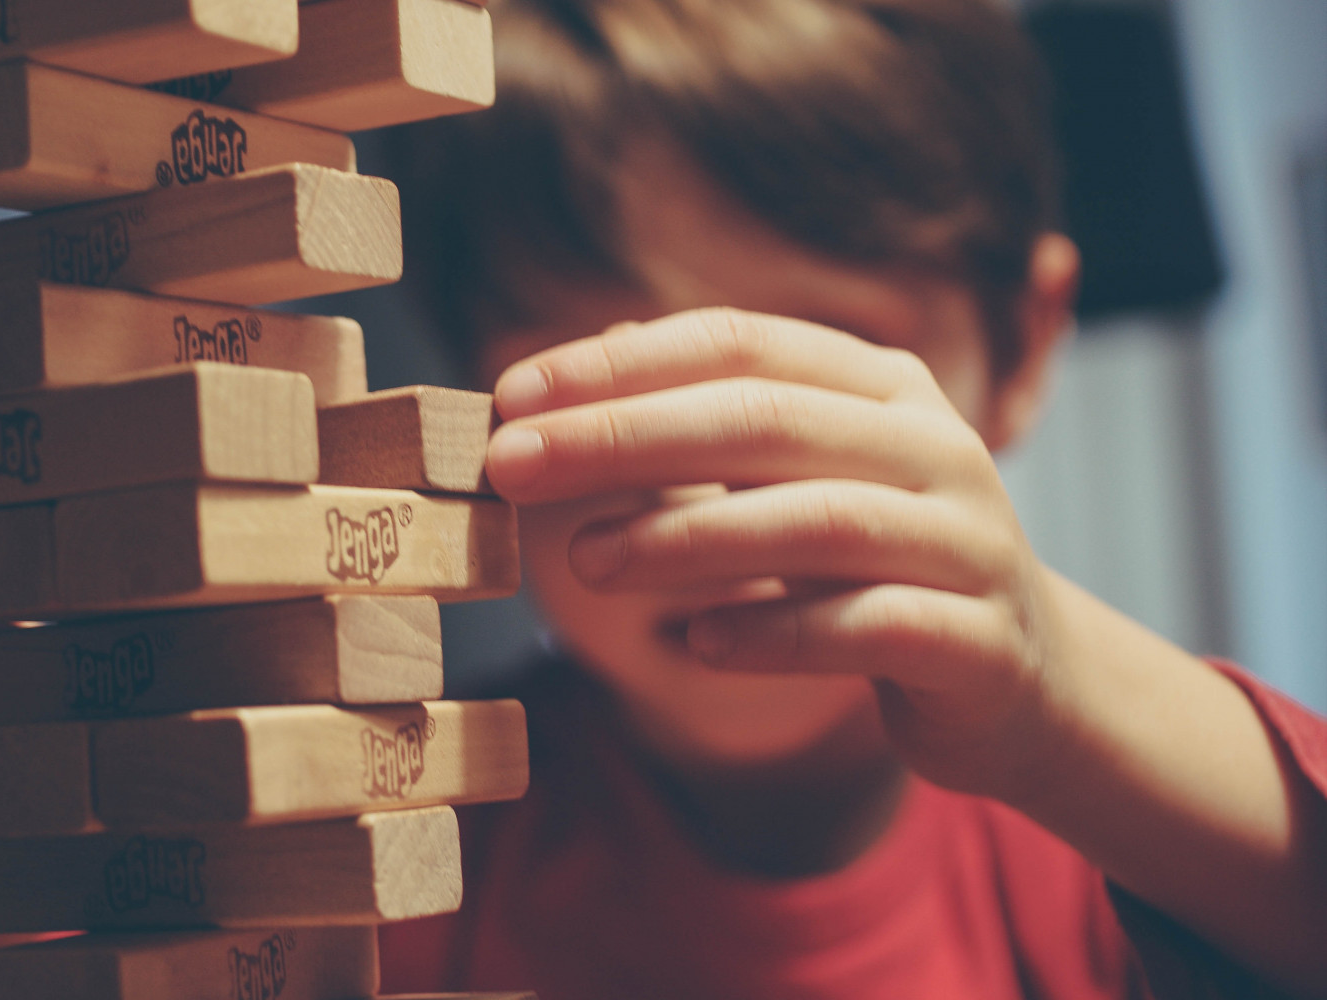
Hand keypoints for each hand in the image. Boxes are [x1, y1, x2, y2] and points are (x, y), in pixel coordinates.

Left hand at [484, 308, 1065, 800]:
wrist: (1024, 684)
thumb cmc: (877, 567)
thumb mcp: (801, 478)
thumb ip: (713, 423)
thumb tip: (589, 362)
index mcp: (883, 386)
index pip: (738, 341)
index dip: (618, 364)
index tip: (510, 394)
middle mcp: (934, 446)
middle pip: (765, 418)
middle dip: (623, 436)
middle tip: (512, 464)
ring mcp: (967, 542)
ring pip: (816, 521)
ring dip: (684, 536)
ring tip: (585, 561)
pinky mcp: (978, 642)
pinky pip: (865, 629)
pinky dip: (771, 633)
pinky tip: (692, 645)